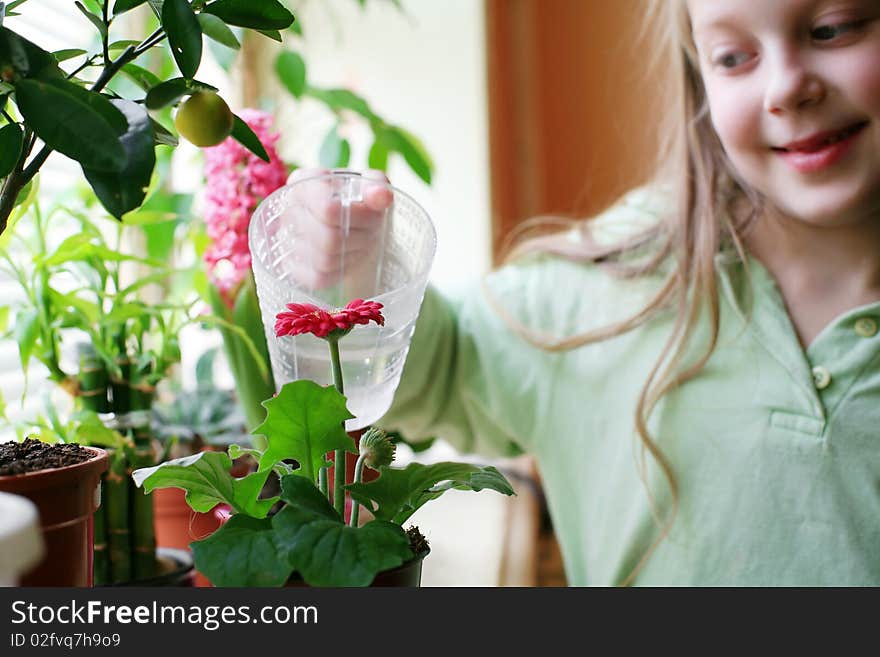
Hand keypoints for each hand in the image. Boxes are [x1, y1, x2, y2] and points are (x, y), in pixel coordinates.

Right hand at [281, 168, 392, 292]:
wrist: (353, 226)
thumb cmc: (361, 202)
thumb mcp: (373, 186)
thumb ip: (378, 186)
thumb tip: (382, 196)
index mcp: (305, 181)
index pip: (327, 208)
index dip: (357, 216)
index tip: (372, 212)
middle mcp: (290, 207)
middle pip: (328, 238)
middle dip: (360, 238)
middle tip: (371, 232)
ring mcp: (286, 237)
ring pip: (324, 260)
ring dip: (352, 255)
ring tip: (360, 242)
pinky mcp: (292, 265)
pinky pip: (317, 278)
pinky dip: (339, 273)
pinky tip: (346, 259)